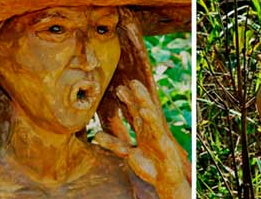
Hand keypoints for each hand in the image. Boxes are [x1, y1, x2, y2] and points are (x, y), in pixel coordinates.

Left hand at [94, 80, 189, 198]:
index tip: (118, 88)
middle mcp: (151, 130)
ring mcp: (158, 134)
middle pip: (142, 108)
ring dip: (143, 100)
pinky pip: (156, 129)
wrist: (165, 180)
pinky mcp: (163, 143)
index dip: (127, 100)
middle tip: (129, 81)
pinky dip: (150, 119)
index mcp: (143, 131)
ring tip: (136, 86)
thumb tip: (96, 135)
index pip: (134, 112)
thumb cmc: (149, 166)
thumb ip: (113, 144)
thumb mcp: (127, 153)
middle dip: (136, 95)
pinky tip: (144, 110)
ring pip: (149, 114)